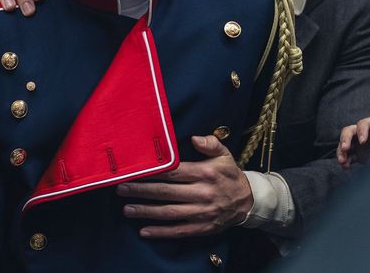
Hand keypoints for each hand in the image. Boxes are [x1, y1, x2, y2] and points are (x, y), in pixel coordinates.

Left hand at [116, 135, 251, 237]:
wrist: (248, 201)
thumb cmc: (230, 175)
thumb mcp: (224, 155)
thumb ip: (210, 143)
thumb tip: (195, 137)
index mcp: (205, 174)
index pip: (174, 172)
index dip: (153, 172)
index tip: (135, 171)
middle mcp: (202, 193)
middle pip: (166, 193)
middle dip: (142, 191)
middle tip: (121, 189)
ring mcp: (201, 212)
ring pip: (169, 213)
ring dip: (146, 212)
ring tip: (127, 209)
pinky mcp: (202, 227)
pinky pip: (178, 231)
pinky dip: (160, 232)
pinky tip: (144, 231)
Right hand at [337, 117, 369, 168]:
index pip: (363, 124)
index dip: (361, 131)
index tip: (362, 142)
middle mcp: (363, 132)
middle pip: (348, 131)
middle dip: (345, 139)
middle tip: (345, 148)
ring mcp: (358, 143)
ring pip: (344, 143)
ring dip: (341, 152)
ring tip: (343, 162)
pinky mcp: (357, 154)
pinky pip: (347, 156)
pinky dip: (344, 161)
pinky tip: (346, 167)